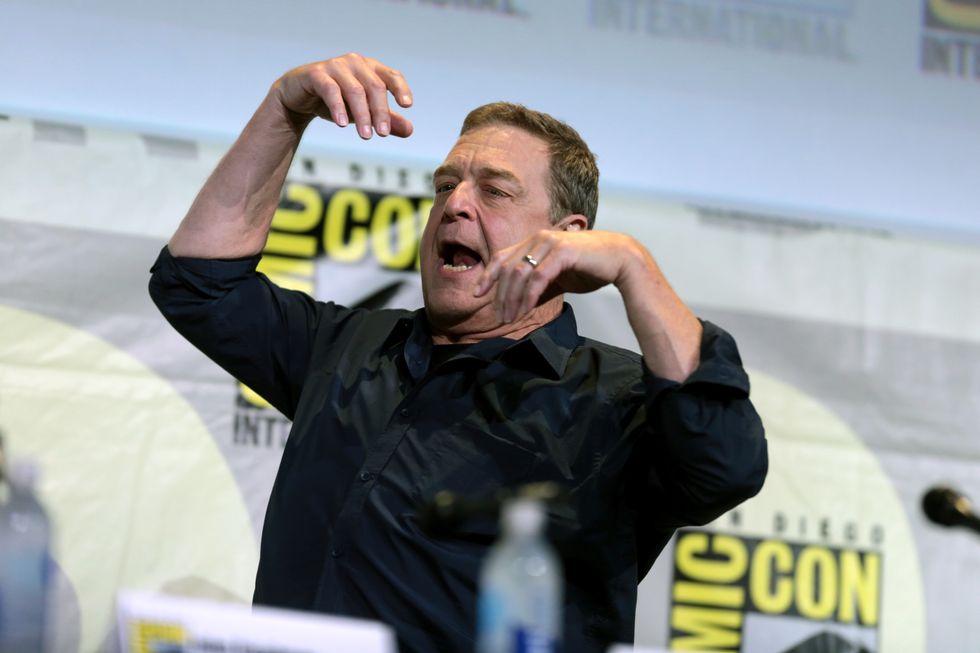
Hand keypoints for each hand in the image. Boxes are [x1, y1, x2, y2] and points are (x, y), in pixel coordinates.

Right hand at [272, 53, 413, 138]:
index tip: (407, 106)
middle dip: (381, 111)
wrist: (298, 98)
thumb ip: (386, 119)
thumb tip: (410, 130)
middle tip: (382, 133)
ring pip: (355, 90)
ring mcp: (335, 66)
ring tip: (365, 136)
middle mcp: (355, 63)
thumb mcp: (364, 112)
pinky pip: (331, 90)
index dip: (401, 89)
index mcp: (371, 68)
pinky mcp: (316, 74)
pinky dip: (338, 107)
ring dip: (362, 114)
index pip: (392, 76)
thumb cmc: (336, 101)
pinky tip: (342, 124)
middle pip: (375, 87)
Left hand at [474, 229, 641, 323]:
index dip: (487, 275)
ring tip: (510, 318)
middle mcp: (539, 237)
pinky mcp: (562, 252)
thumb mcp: (557, 276)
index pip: (502, 257)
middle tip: (499, 317)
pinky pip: (537, 277)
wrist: (620, 260)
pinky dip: (527, 296)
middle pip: (507, 267)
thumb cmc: (590, 268)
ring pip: (519, 273)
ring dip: (511, 299)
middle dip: (500, 294)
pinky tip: (525, 310)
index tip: (477, 294)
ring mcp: (550, 243)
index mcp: (535, 241)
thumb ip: (537, 284)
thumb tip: (518, 302)